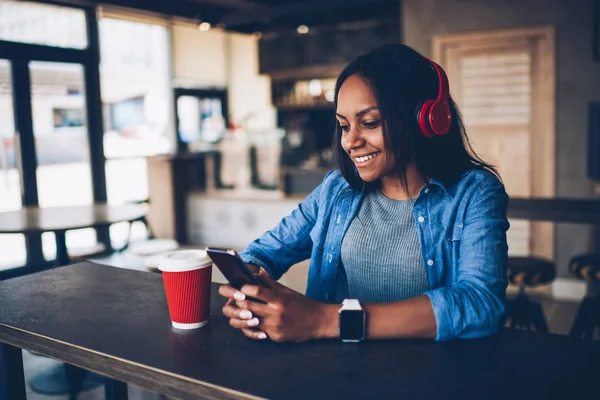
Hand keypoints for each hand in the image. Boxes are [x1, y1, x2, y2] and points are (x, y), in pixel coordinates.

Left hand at [219, 269, 336, 341]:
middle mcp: (276, 313)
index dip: (245, 289)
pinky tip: (252, 323)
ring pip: (250, 322)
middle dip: (239, 303)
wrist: (319, 321)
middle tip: (235, 300)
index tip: (241, 287)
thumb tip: (259, 272)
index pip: (256, 291)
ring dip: (243, 317)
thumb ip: (271, 283)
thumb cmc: (303, 305)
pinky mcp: (276, 337)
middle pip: (248, 307)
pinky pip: (258, 332)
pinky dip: (253, 328)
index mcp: (279, 299)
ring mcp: (275, 326)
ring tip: (241, 312)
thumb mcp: (288, 292)